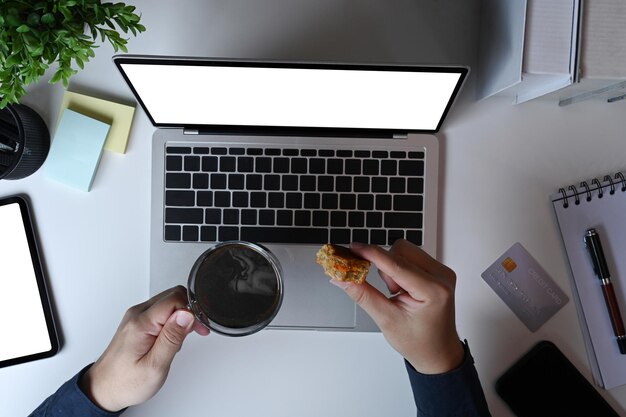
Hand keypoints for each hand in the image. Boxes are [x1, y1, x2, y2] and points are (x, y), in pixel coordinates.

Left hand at [80, 286, 209, 411]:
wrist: (103, 389)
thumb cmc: (126, 382)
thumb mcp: (155, 366)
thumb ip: (172, 338)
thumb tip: (186, 314)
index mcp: (141, 323)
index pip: (175, 298)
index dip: (192, 311)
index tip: (198, 328)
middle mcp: (137, 314)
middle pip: (173, 296)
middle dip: (190, 312)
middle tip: (196, 331)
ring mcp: (136, 316)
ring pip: (169, 302)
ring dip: (182, 316)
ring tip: (181, 340)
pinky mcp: (138, 321)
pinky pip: (162, 311)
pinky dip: (172, 320)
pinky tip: (172, 337)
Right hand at [331, 240, 463, 373]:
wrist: (437, 352)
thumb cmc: (418, 341)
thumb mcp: (386, 320)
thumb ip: (363, 295)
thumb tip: (342, 278)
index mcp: (434, 291)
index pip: (397, 264)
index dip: (372, 254)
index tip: (353, 248)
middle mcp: (441, 276)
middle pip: (401, 250)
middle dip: (385, 267)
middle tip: (389, 291)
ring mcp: (441, 271)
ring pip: (405, 251)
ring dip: (392, 267)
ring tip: (397, 293)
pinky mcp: (437, 270)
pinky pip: (410, 256)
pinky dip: (399, 268)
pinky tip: (403, 289)